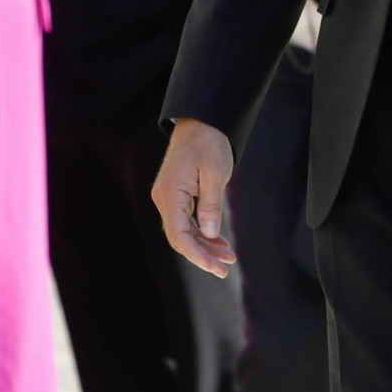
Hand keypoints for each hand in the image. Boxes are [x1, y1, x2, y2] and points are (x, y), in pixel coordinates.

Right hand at [150, 118, 238, 277]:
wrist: (200, 123)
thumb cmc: (209, 144)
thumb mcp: (216, 173)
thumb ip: (211, 205)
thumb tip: (209, 234)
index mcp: (170, 193)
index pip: (178, 234)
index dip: (197, 255)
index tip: (216, 268)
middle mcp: (164, 198)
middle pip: (179, 237)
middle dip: (202, 255)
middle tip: (226, 268)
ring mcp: (168, 198)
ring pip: (183, 232)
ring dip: (204, 246)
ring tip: (228, 256)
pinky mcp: (175, 197)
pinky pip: (186, 222)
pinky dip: (202, 233)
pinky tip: (219, 242)